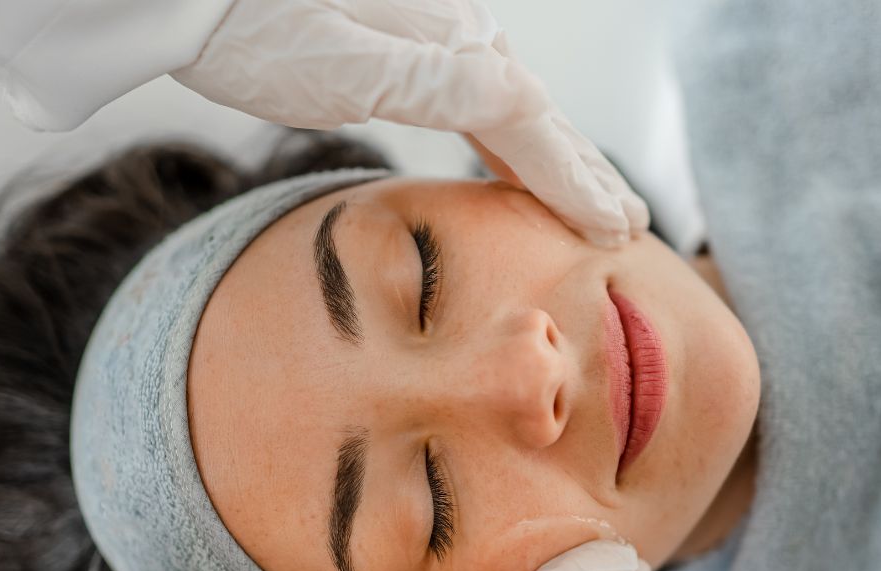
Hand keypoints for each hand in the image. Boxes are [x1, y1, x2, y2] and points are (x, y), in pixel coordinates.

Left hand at [171, 0, 649, 246]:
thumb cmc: (250, 30)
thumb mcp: (342, 69)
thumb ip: (437, 87)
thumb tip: (528, 102)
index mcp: (451, 44)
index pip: (533, 127)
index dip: (577, 182)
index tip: (617, 231)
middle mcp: (457, 31)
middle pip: (539, 116)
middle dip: (585, 173)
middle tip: (631, 222)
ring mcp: (437, 29)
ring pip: (516, 104)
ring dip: (558, 156)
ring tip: (593, 197)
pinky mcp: (412, 35)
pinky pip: (483, 92)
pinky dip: (514, 133)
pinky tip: (516, 150)